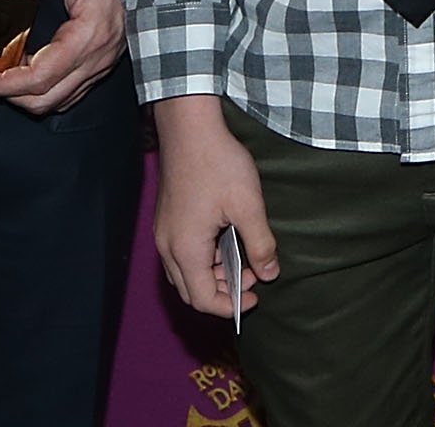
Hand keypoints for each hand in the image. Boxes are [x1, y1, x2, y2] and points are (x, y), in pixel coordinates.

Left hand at [0, 0, 125, 113]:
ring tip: (2, 74)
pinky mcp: (104, 60)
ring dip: (26, 95)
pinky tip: (29, 69)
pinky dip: (45, 89)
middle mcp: (98, 56)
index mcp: (89, 35)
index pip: (38, 78)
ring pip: (58, 100)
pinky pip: (71, 91)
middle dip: (7, 95)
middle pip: (45, 99)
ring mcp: (104, 61)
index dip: (1, 85)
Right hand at [153, 96, 276, 318]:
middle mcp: (168, 247)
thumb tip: (269, 274)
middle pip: (191, 291)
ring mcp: (164, 233)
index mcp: (185, 249)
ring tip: (246, 258)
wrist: (190, 128)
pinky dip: (205, 258)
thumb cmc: (218, 163)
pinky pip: (183, 254)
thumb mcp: (248, 205)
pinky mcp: (167, 220)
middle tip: (254, 277)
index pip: (203, 299)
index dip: (231, 307)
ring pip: (186, 273)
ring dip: (214, 275)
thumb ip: (260, 244)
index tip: (256, 298)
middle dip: (223, 293)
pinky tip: (228, 240)